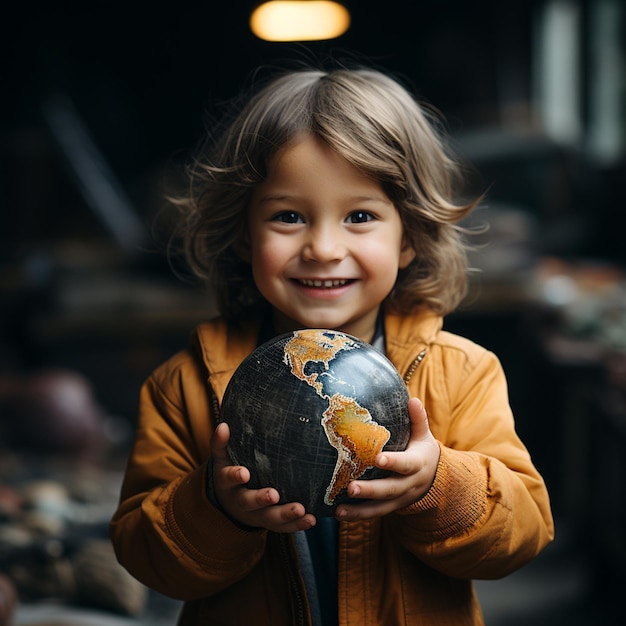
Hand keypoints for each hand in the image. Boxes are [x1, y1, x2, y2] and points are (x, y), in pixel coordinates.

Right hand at [210, 422, 316, 531]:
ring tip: (300, 510)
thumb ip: (220, 443)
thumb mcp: (222, 458)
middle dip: (262, 499)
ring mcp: (256, 515)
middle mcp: (241, 501)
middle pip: (249, 503)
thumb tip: (224, 426)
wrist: (230, 502)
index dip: (235, 476)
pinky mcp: (270, 523)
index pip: (228, 479)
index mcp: (227, 483)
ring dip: (285, 515)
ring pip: (269, 518)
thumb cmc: (229, 471)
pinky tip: (311, 520)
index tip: (244, 473)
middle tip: (274, 495)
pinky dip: (297, 525)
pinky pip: (283, 527)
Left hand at [334, 397, 439, 520]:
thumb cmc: (422, 450)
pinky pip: (375, 514)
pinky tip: (339, 515)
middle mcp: (409, 485)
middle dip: (370, 491)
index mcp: (418, 464)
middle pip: (390, 490)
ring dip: (359, 511)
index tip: (377, 458)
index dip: (393, 462)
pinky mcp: (391, 508)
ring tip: (339, 511)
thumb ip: (418, 419)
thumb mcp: (423, 435)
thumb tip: (413, 400)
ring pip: (381, 508)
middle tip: (351, 488)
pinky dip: (358, 516)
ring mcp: (400, 499)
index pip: (406, 464)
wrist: (435, 480)